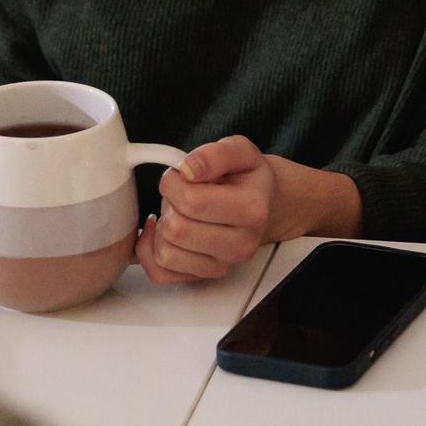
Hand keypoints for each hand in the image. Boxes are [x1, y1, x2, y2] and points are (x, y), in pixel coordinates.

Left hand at [137, 136, 363, 284]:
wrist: (274, 205)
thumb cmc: (254, 177)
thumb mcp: (239, 149)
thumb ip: (213, 154)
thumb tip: (188, 168)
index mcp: (250, 210)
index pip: (188, 201)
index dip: (174, 181)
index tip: (185, 173)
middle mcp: (239, 244)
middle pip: (175, 229)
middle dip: (170, 202)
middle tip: (185, 192)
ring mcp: (223, 264)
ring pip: (165, 252)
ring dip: (162, 226)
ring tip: (180, 210)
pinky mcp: (206, 276)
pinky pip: (162, 274)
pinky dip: (151, 252)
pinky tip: (162, 232)